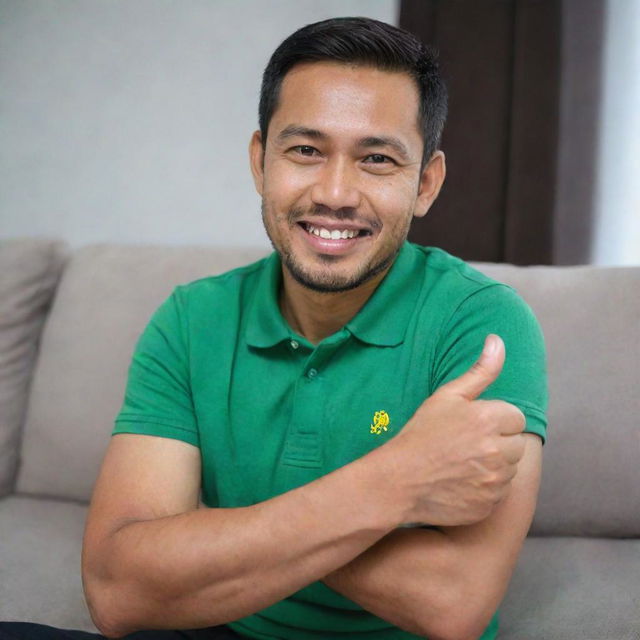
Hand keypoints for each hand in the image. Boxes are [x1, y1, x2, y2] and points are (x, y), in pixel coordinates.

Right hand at [386, 334, 525, 526]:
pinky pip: (498, 493)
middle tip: (465, 445)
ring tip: (462, 463)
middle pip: (515, 444)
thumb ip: (480, 370)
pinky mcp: (489, 505)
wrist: (398, 481)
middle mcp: (498, 451)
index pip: (515, 417)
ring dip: (494, 466)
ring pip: (509, 469)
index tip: (471, 426)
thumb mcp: (447, 396)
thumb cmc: (420, 434)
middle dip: (497, 442)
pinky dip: (486, 488)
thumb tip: (498, 341)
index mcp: (489, 419)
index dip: (494, 420)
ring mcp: (494, 481)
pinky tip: (462, 482)